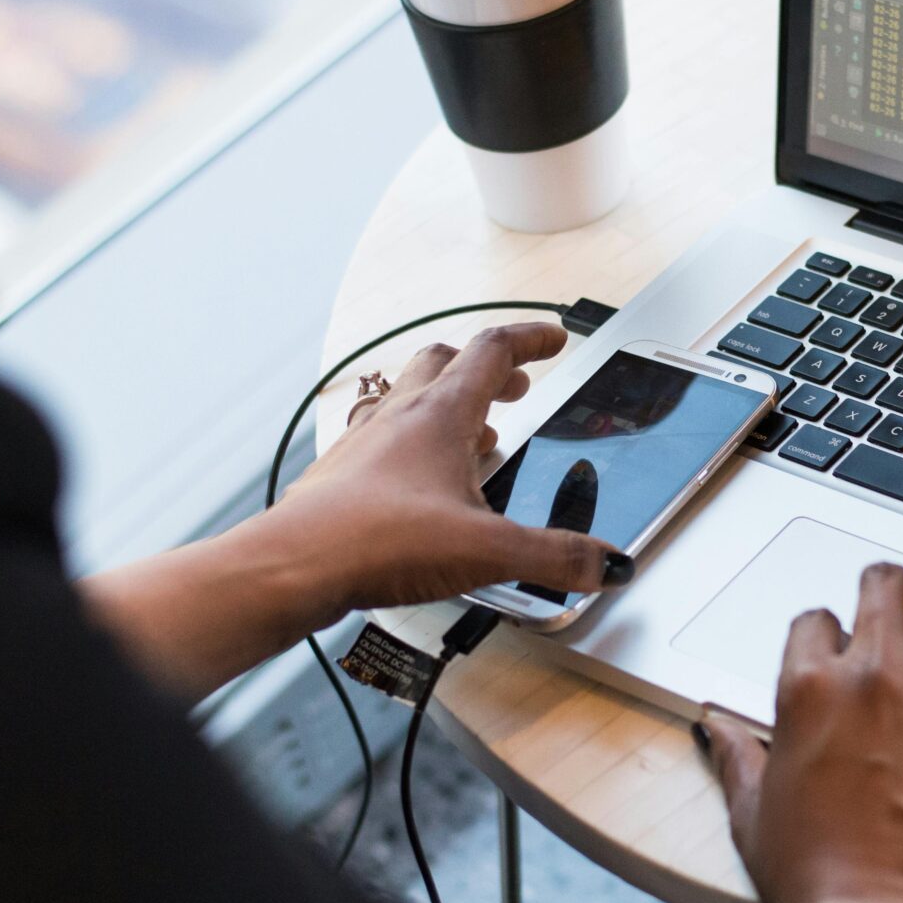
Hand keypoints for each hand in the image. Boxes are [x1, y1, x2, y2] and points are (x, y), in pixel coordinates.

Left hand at [264, 320, 625, 615]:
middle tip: (515, 386)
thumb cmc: (378, 540)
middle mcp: (400, 416)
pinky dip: (412, 444)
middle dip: (487, 369)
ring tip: (476, 436)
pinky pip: (382, 438)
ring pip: (409, 397)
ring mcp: (365, 442)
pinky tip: (422, 483)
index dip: (530, 339)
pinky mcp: (343, 475)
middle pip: (446, 362)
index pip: (493, 350)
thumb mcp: (487, 551)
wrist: (295, 564)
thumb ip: (554, 557)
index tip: (554, 338)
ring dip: (448, 404)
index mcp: (441, 414)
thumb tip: (606, 563)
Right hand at [702, 558, 902, 902]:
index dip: (825, 633)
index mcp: (807, 688)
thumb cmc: (816, 878)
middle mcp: (872, 675)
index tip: (836, 650)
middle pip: (881, 585)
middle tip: (890, 595)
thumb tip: (715, 727)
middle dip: (882, 586)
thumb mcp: (751, 813)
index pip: (815, 620)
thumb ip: (736, 757)